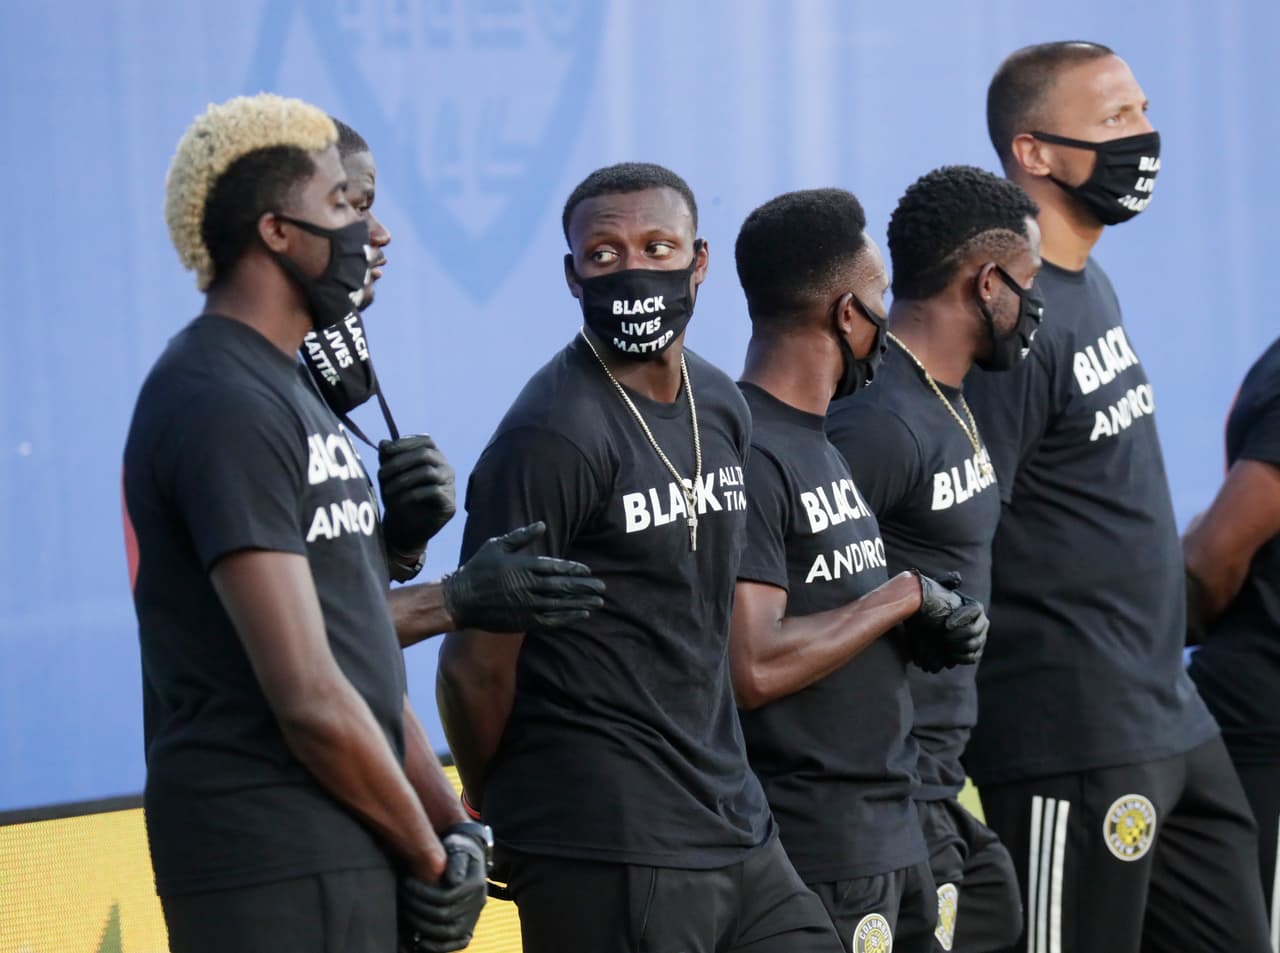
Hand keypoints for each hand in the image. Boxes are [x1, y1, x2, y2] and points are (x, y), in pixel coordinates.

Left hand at [379, 435, 455, 552]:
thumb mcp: (388, 476)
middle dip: (400, 462)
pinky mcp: (449, 503)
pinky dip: (413, 494)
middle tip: (381, 474)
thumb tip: (384, 443)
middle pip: (426, 454)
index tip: (386, 451)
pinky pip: (433, 491)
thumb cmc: (397, 497)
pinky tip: (400, 500)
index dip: (406, 443)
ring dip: (403, 480)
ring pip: (428, 472)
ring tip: (386, 491)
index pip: (426, 441)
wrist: (403, 528)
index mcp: (434, 457)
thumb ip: (387, 458)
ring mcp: (450, 485)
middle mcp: (445, 468)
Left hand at [398, 827, 487, 952]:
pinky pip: (456, 944)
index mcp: (475, 885)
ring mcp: (473, 918)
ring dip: (422, 926)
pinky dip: (437, 946)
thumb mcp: (459, 848)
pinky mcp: (468, 928)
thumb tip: (453, 880)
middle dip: (417, 908)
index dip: (422, 893)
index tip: (406, 883)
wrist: (469, 858)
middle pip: (443, 916)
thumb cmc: (459, 851)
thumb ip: (456, 862)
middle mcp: (476, 904)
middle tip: (402, 897)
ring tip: (406, 913)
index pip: (446, 897)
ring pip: (448, 933)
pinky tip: (420, 941)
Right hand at [442, 522, 605, 631]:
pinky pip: (551, 620)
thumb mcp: (497, 546)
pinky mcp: (523, 621)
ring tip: (598, 602)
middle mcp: (528, 586)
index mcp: (523, 567)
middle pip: (563, 587)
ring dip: (581, 603)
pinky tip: (582, 615)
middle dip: (584, 587)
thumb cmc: (478, 569)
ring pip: (561, 605)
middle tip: (602, 588)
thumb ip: (521, 536)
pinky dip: (568, 618)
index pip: (556, 568)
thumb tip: (542, 524)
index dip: (574, 570)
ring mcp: (526, 605)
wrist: (460, 599)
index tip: (588, 571)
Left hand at [905, 571, 987, 672]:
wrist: (929, 624)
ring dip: (957, 648)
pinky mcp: (975, 652)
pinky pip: (972, 657)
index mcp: (974, 607)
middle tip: (942, 638)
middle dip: (958, 636)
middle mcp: (982, 622)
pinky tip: (946, 655)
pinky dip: (959, 658)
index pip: (974, 610)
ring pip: (974, 645)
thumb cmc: (933, 605)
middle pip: (975, 631)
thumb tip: (957, 578)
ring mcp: (980, 638)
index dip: (962, 618)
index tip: (946, 625)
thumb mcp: (936, 591)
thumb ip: (945, 583)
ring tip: (942, 647)